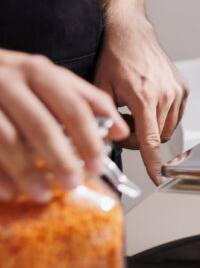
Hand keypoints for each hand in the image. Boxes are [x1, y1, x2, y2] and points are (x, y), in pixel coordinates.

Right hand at [0, 49, 129, 201]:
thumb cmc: (9, 78)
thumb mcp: (46, 78)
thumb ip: (84, 100)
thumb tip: (121, 131)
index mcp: (38, 72)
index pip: (73, 107)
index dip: (88, 138)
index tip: (98, 164)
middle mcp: (10, 82)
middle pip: (42, 125)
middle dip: (61, 158)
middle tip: (74, 183)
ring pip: (7, 139)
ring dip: (27, 171)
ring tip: (42, 194)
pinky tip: (9, 192)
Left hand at [93, 12, 188, 184]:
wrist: (132, 34)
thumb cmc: (115, 57)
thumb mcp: (100, 88)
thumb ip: (103, 117)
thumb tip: (103, 141)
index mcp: (144, 96)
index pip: (150, 139)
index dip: (153, 162)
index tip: (159, 177)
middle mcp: (165, 94)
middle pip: (157, 138)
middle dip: (140, 140)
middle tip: (124, 128)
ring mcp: (177, 91)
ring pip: (168, 129)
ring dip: (152, 130)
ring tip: (135, 115)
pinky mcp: (183, 89)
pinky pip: (176, 116)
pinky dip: (162, 119)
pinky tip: (148, 106)